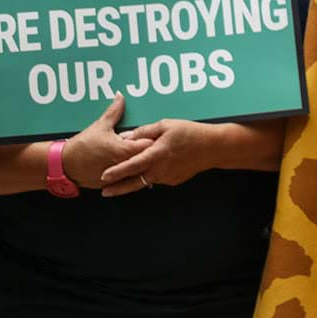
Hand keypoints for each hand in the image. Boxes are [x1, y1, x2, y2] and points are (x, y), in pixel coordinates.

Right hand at [61, 94, 151, 189]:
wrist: (63, 165)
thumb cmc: (82, 145)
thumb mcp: (100, 126)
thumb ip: (114, 111)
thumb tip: (121, 97)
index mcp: (124, 150)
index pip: (149, 144)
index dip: (153, 138)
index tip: (156, 133)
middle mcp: (124, 166)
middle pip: (146, 158)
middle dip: (149, 150)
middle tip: (151, 143)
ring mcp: (118, 177)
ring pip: (137, 170)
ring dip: (140, 162)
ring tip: (142, 154)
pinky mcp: (112, 184)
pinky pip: (126, 178)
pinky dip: (129, 171)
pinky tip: (130, 165)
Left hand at [100, 118, 215, 195]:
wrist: (213, 147)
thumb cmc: (191, 133)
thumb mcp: (167, 125)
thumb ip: (145, 131)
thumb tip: (126, 136)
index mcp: (156, 154)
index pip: (131, 165)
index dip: (116, 172)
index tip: (103, 177)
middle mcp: (160, 169)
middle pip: (134, 182)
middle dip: (118, 188)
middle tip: (104, 192)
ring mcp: (167, 177)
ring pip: (146, 181)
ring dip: (133, 183)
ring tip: (119, 186)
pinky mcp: (173, 180)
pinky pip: (158, 178)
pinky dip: (151, 176)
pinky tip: (151, 171)